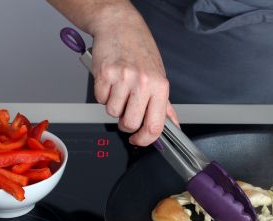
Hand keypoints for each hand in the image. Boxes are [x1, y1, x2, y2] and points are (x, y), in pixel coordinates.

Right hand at [91, 11, 178, 145]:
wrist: (120, 26)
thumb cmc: (140, 51)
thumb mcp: (159, 77)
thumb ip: (165, 105)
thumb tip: (172, 125)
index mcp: (160, 87)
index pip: (155, 126)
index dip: (145, 139)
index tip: (139, 140)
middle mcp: (143, 83)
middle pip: (130, 124)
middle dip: (126, 123)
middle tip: (127, 111)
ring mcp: (123, 79)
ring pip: (112, 113)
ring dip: (114, 106)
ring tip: (120, 89)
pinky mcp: (104, 74)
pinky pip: (100, 99)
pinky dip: (103, 95)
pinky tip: (110, 82)